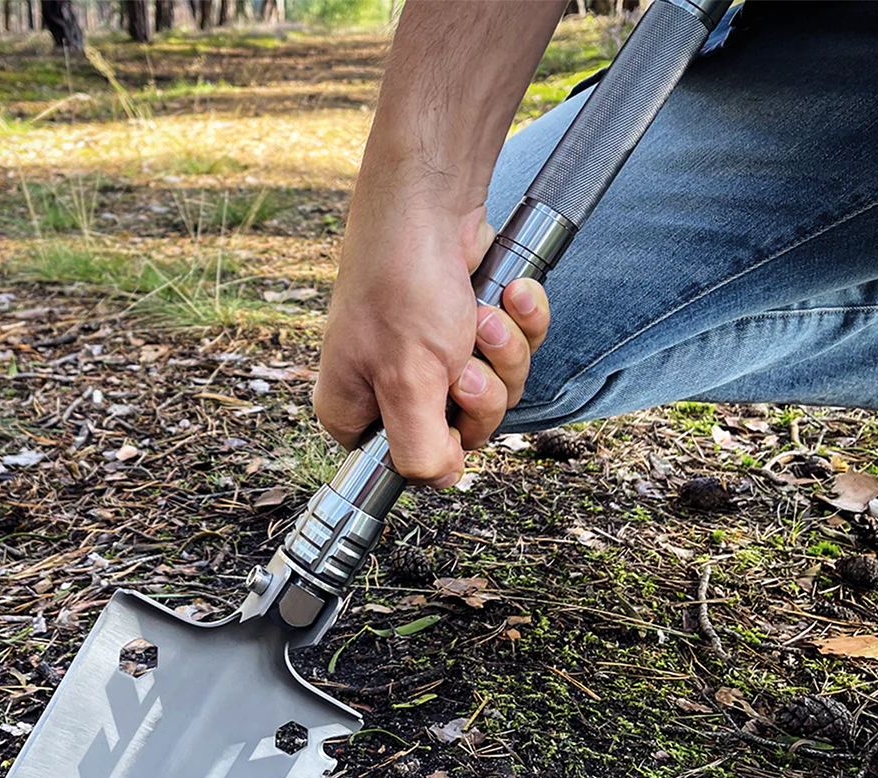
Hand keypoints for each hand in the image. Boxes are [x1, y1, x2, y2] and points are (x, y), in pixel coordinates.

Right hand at [314, 203, 549, 486]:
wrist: (431, 198)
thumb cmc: (402, 284)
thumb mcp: (409, 382)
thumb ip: (418, 450)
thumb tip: (440, 479)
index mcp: (356, 412)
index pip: (410, 466)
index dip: (444, 443)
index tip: (446, 405)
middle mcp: (391, 390)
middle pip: (466, 432)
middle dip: (482, 390)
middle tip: (463, 358)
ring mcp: (432, 359)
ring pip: (496, 392)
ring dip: (503, 351)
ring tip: (483, 312)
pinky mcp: (468, 330)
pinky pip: (513, 352)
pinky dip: (521, 322)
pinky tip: (509, 291)